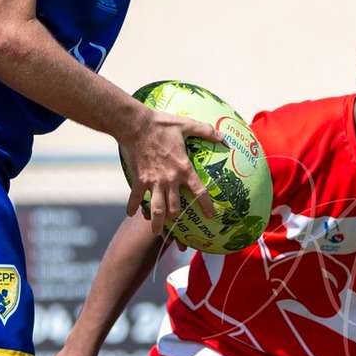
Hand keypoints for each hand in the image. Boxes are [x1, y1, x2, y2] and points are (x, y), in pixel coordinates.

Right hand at [123, 110, 221, 233]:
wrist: (135, 125)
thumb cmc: (161, 124)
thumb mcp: (187, 125)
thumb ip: (206, 131)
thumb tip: (223, 137)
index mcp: (184, 168)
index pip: (199, 191)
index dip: (206, 205)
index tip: (210, 216)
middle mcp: (169, 179)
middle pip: (175, 206)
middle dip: (176, 217)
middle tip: (176, 221)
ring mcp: (153, 181)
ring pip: (157, 208)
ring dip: (157, 222)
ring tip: (156, 231)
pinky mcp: (139, 179)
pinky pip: (136, 197)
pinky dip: (133, 207)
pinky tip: (131, 213)